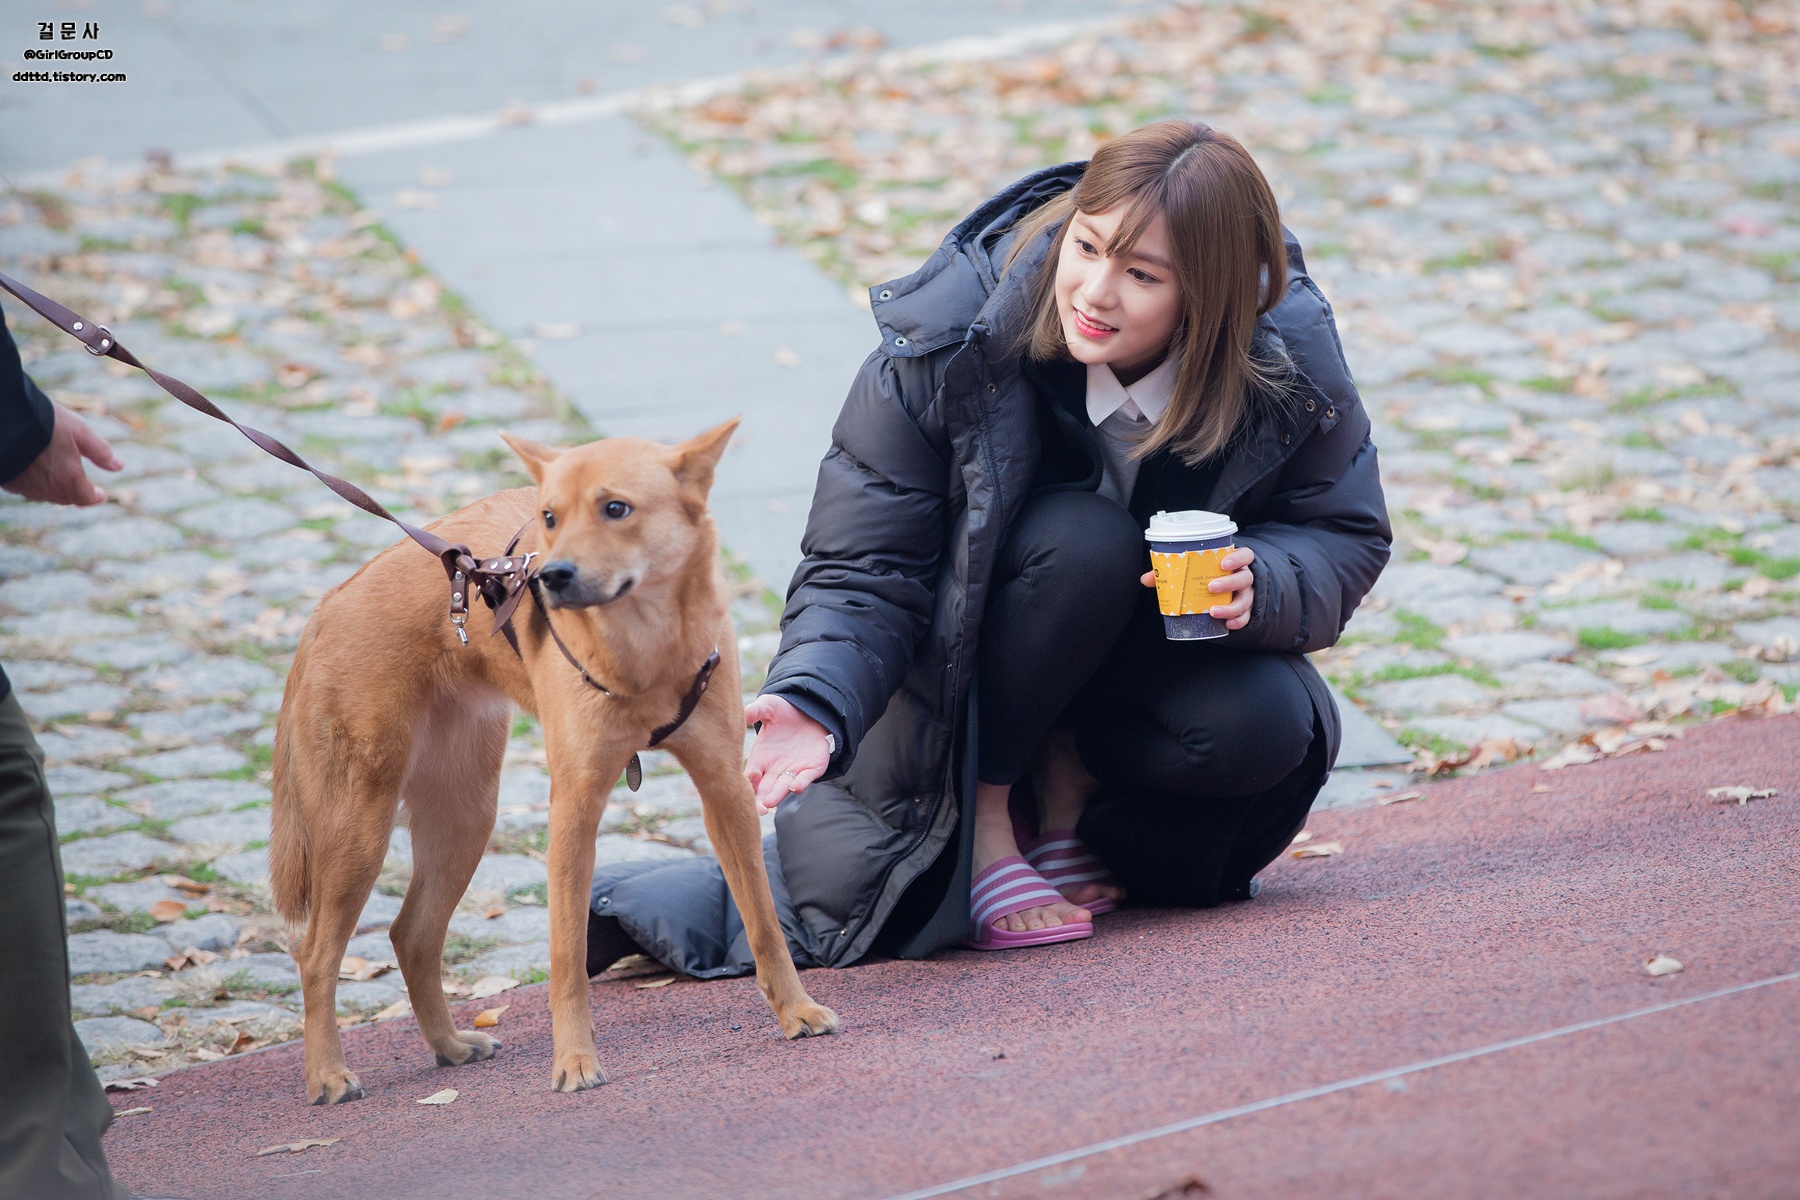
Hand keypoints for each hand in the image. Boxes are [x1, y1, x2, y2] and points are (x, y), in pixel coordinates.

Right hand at [3, 402, 120, 506]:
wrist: (4, 419)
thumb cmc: (45, 422)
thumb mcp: (80, 431)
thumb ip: (100, 451)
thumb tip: (119, 466)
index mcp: (69, 478)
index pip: (85, 498)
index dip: (94, 497)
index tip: (101, 494)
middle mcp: (47, 488)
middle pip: (65, 497)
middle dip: (76, 493)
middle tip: (83, 487)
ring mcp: (24, 486)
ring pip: (44, 494)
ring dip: (54, 489)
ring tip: (59, 478)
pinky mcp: (7, 480)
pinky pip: (25, 487)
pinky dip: (34, 482)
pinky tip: (34, 471)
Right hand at [744, 694, 830, 812]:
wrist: (812, 711)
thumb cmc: (785, 711)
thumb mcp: (768, 707)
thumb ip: (755, 711)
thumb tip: (742, 714)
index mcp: (760, 758)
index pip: (749, 776)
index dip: (747, 780)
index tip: (747, 779)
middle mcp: (774, 769)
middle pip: (764, 789)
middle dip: (759, 799)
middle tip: (756, 807)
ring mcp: (792, 771)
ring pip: (782, 788)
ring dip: (776, 795)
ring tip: (769, 803)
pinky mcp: (811, 769)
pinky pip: (805, 779)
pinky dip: (800, 784)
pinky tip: (795, 787)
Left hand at [1138, 545, 1256, 630]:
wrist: (1224, 590)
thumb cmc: (1207, 575)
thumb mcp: (1194, 570)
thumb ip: (1172, 572)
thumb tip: (1147, 579)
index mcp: (1233, 562)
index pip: (1245, 555)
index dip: (1238, 558)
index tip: (1223, 564)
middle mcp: (1243, 577)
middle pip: (1245, 578)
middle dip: (1229, 583)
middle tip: (1211, 587)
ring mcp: (1245, 594)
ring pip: (1245, 600)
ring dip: (1231, 607)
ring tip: (1213, 611)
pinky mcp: (1244, 610)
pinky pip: (1245, 617)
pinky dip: (1238, 621)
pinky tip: (1227, 625)